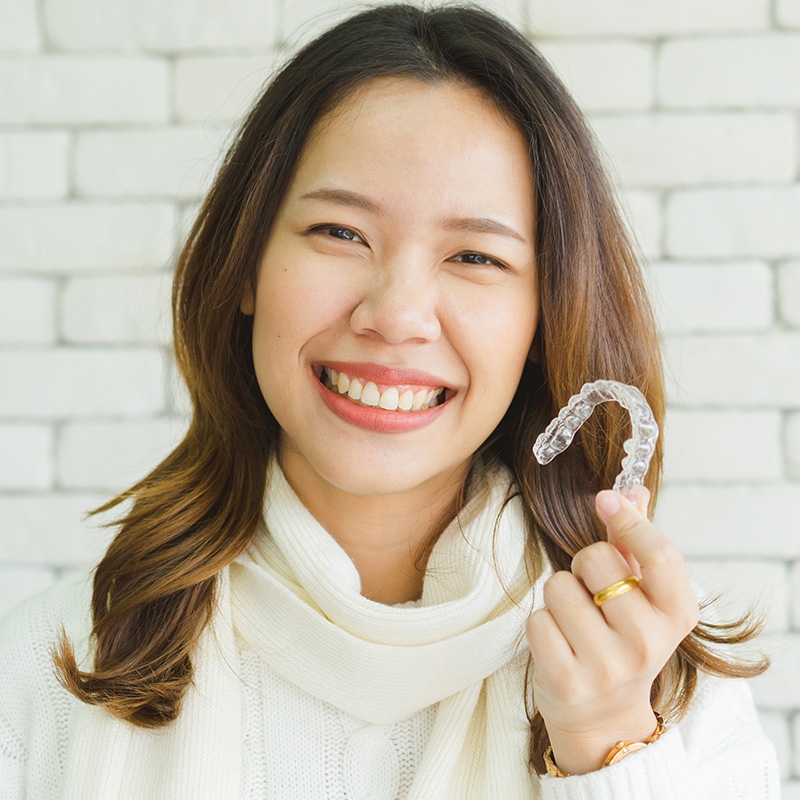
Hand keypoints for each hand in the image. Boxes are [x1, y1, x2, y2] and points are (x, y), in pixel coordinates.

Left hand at [525, 487, 698, 773]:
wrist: (605, 717)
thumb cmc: (623, 640)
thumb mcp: (644, 598)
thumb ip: (636, 542)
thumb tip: (632, 488)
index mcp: (676, 615)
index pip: (660, 554)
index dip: (629, 520)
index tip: (605, 499)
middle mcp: (647, 642)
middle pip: (596, 559)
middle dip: (583, 565)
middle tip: (592, 593)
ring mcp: (606, 665)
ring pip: (558, 586)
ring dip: (559, 596)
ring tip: (575, 623)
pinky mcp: (566, 680)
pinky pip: (537, 619)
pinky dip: (542, 624)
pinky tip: (560, 644)